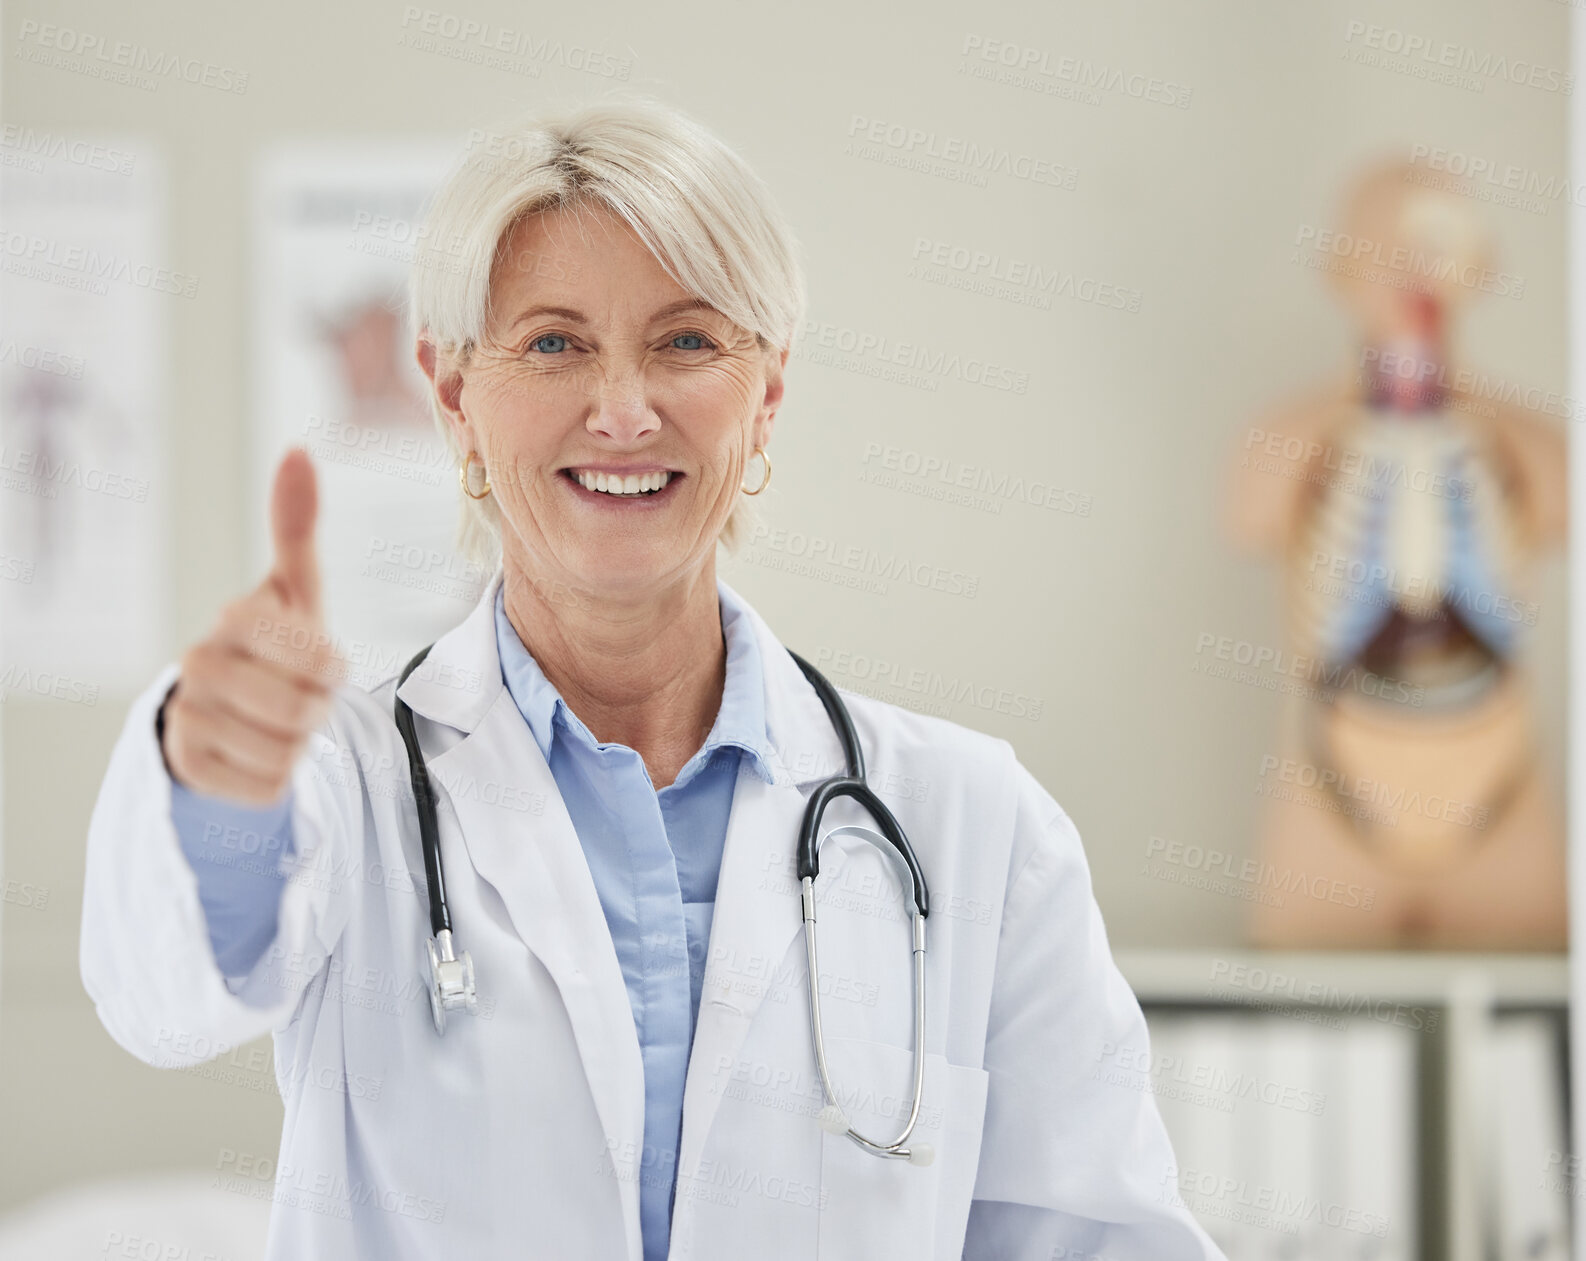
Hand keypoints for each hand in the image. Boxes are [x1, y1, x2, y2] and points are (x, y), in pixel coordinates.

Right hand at [160, 447, 343, 805]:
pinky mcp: (189, 768)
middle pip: (303, 709)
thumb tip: (299, 450)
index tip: (322, 662)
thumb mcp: (295, 589)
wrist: (224, 706)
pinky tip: (257, 752)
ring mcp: (188, 717)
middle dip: (319, 708)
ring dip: (301, 743)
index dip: (331, 667)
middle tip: (303, 697)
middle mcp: (199, 664)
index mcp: (234, 618)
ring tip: (280, 721)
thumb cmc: (273, 643)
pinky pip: (269, 786)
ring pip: (287, 750)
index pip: (317, 657)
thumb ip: (296, 526)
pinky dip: (278, 777)